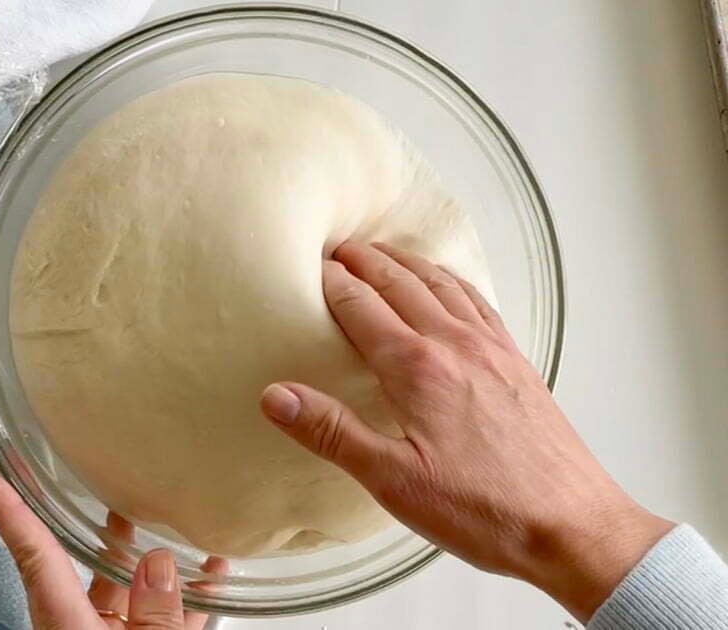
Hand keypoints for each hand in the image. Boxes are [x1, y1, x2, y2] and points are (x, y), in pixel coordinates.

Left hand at [0, 467, 225, 629]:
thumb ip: (150, 621)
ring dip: (159, 567)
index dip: (10, 516)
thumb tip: (156, 564)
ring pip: (134, 597)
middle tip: (119, 492)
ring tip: (183, 530)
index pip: (34, 561)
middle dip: (107, 536)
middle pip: (89, 574)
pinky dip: (188, 598)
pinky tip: (213, 576)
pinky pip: (165, 620)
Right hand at [259, 241, 672, 621]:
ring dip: (406, 262)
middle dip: (364, 260)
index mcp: (418, 368)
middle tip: (337, 246)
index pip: (361, 307)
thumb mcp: (394, 480)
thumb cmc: (483, 508)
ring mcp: (490, 348)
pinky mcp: (514, 360)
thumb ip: (333, 432)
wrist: (571, 524)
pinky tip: (447, 282)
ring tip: (383, 250)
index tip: (309, 267)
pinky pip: (478, 302)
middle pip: (400, 283)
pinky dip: (452, 280)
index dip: (332, 283)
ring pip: (440, 284)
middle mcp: (455, 343)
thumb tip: (275, 396)